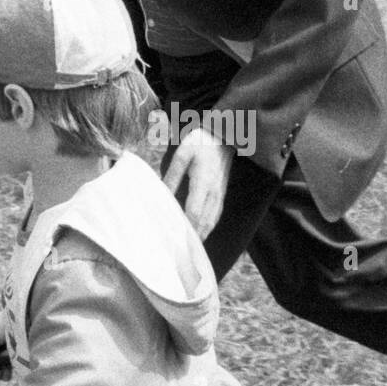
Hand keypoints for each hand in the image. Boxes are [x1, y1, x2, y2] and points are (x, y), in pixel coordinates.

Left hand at [162, 127, 233, 241]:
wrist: (224, 134)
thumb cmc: (201, 142)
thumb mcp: (182, 154)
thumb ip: (173, 175)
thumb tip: (162, 193)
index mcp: (203, 182)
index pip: (194, 212)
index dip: (185, 226)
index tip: (173, 238)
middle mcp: (214, 192)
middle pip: (204, 222)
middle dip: (192, 237)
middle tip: (178, 251)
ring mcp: (220, 194)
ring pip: (211, 222)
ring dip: (200, 236)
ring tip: (187, 248)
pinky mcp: (221, 194)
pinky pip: (215, 216)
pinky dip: (207, 228)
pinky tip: (199, 233)